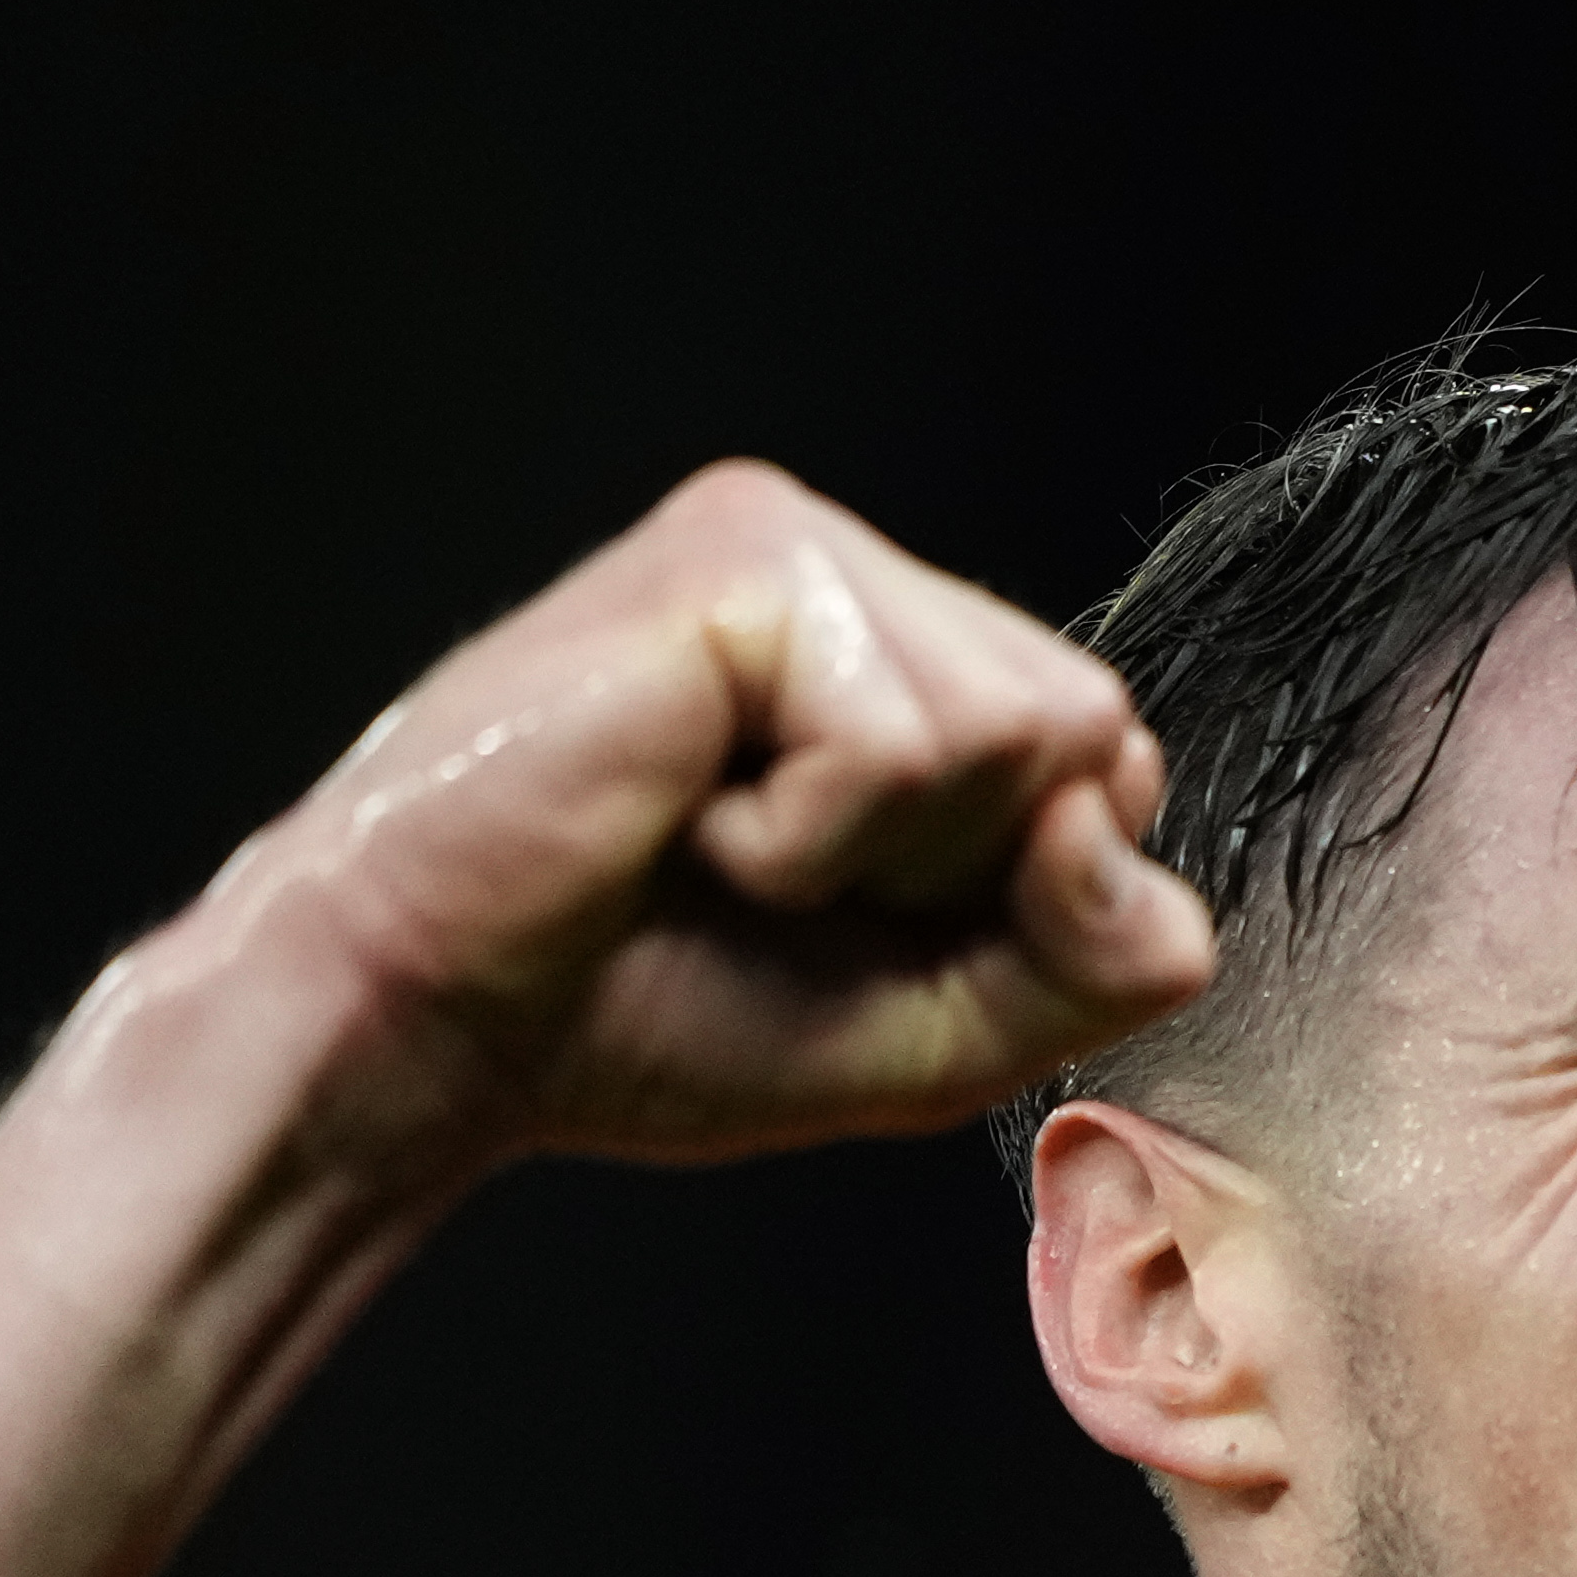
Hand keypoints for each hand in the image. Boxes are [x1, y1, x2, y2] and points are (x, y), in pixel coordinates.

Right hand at [170, 460, 1220, 1175]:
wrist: (433, 1025)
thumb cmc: (650, 1014)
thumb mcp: (938, 1028)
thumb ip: (1092, 961)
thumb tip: (1143, 862)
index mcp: (906, 663)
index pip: (1110, 769)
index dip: (1023, 900)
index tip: (850, 926)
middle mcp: (865, 579)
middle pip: (1091, 739)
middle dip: (959, 876)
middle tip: (770, 885)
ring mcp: (800, 548)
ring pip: (1020, 734)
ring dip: (873, 855)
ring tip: (717, 843)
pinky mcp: (744, 556)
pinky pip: (907, 740)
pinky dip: (805, 835)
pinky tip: (681, 811)